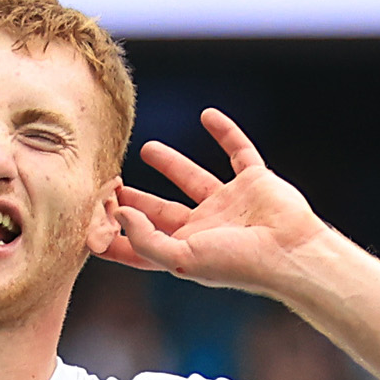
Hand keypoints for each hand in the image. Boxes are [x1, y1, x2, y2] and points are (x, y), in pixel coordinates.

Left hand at [102, 109, 328, 293]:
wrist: (290, 252)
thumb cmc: (238, 263)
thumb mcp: (182, 258)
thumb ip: (146, 239)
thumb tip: (121, 214)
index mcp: (186, 250)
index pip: (142, 243)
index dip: (116, 235)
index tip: (88, 223)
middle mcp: (205, 228)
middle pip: (161, 211)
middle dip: (135, 200)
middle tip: (109, 182)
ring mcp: (230, 204)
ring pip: (193, 178)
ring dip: (171, 163)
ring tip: (146, 148)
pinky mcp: (254, 181)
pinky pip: (238, 151)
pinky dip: (226, 132)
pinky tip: (208, 115)